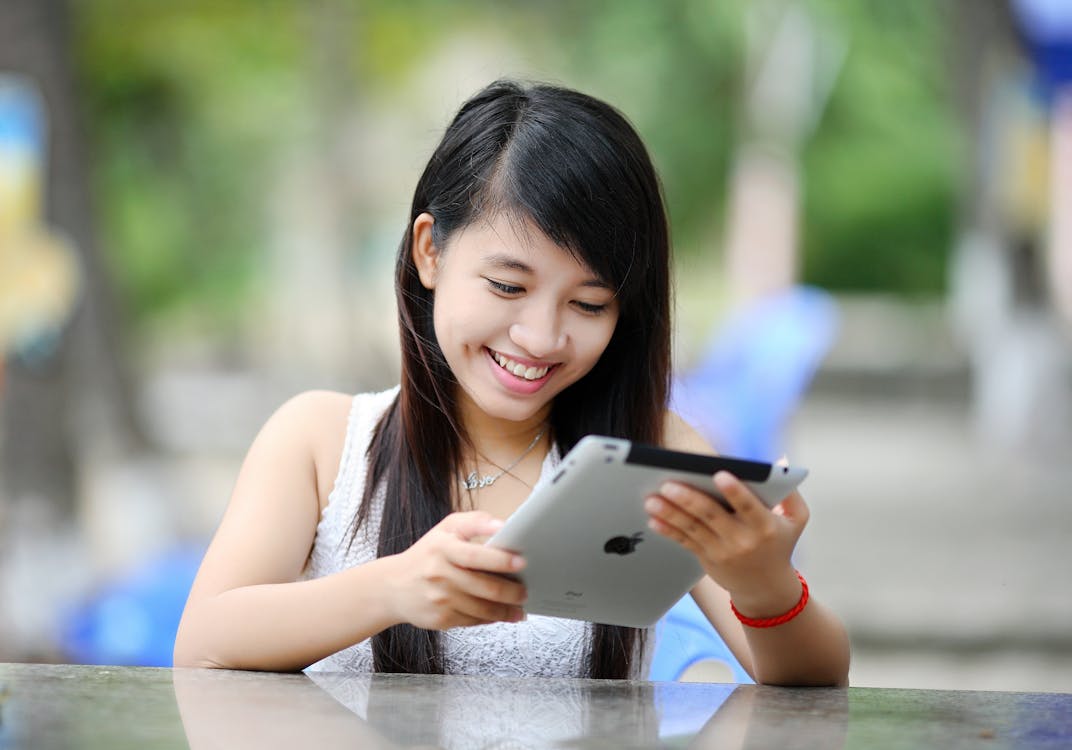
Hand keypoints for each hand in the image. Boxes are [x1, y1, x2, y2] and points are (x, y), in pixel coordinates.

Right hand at [386, 511, 527, 629]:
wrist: (393, 587)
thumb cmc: (427, 554)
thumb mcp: (446, 529)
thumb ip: (474, 522)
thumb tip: (502, 525)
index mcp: (442, 548)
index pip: (475, 556)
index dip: (500, 560)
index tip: (522, 562)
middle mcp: (440, 575)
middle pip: (484, 587)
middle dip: (511, 591)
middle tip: (526, 591)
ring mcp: (440, 600)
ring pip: (482, 609)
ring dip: (506, 610)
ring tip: (519, 608)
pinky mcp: (440, 620)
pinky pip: (473, 621)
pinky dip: (491, 619)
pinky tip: (501, 614)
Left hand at [644, 471, 808, 615]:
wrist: (767, 587)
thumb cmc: (779, 543)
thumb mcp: (797, 519)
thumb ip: (790, 491)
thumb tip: (780, 461)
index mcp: (765, 525)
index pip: (748, 505)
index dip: (735, 491)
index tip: (719, 474)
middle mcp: (742, 539)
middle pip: (712, 515)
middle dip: (688, 499)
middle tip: (668, 484)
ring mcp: (722, 550)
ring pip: (693, 528)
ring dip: (670, 513)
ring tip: (651, 500)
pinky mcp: (706, 557)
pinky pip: (684, 541)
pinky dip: (668, 530)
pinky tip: (653, 519)